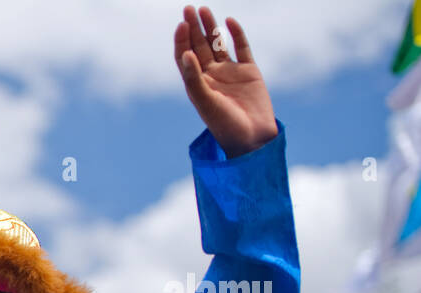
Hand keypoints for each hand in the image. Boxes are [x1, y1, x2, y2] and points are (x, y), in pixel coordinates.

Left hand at [174, 6, 278, 157]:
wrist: (252, 137)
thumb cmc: (225, 124)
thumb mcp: (206, 102)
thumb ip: (195, 79)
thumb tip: (186, 54)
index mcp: (196, 85)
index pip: (185, 57)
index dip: (182, 40)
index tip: (182, 24)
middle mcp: (211, 76)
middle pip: (199, 46)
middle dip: (193, 28)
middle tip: (188, 8)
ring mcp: (230, 72)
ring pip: (218, 44)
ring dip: (210, 27)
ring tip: (203, 9)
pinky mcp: (249, 71)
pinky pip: (242, 48)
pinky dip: (236, 34)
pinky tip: (229, 21)